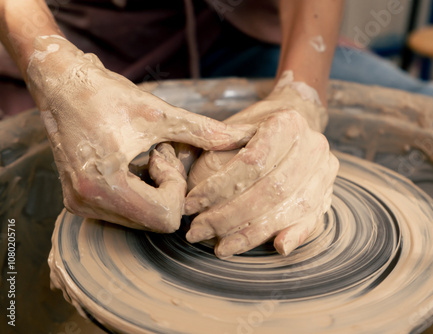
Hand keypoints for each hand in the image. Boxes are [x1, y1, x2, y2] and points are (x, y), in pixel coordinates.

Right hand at [27, 35, 253, 231]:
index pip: (165, 217)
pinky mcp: (81, 201)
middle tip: (157, 152)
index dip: (176, 187)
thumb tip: (245, 137)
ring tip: (144, 154)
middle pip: (155, 221)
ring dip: (154, 188)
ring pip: (143, 218)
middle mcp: (88, 204)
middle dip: (167, 188)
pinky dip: (141, 189)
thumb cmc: (105, 94)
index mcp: (104, 186)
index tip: (165, 153)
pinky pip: (128, 211)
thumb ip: (203, 131)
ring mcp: (82, 205)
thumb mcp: (158, 113)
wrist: (60, 84)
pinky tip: (133, 161)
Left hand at [185, 72, 338, 256]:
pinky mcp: (326, 194)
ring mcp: (324, 173)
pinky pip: (312, 220)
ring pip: (288, 209)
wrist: (298, 119)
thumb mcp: (235, 126)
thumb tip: (192, 185)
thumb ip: (217, 149)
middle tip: (198, 231)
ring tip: (220, 247)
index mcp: (289, 124)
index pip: (252, 163)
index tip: (191, 204)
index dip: (218, 187)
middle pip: (270, 190)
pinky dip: (294, 235)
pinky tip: (277, 248)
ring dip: (251, 233)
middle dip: (229, 216)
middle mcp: (313, 147)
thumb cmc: (258, 126)